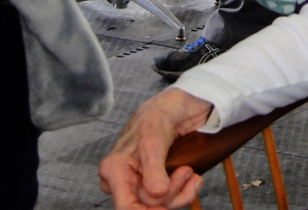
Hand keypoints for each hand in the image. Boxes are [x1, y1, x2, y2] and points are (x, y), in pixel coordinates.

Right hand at [99, 88, 212, 209]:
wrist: (174, 108)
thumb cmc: (157, 117)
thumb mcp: (154, 139)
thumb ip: (153, 168)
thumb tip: (156, 194)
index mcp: (114, 170)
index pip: (125, 207)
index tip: (166, 209)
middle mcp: (123, 180)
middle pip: (146, 206)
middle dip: (170, 193)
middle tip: (185, 170)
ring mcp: (139, 183)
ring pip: (161, 204)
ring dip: (181, 191)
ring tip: (189, 171)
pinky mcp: (155, 183)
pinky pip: (171, 199)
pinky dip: (186, 191)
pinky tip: (193, 179)